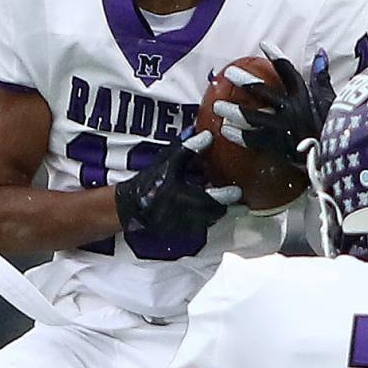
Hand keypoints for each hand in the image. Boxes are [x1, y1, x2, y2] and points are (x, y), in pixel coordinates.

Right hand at [115, 131, 240, 236]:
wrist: (130, 205)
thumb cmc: (149, 182)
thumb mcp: (168, 161)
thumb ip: (189, 149)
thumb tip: (208, 136)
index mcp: (183, 197)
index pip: (213, 199)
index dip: (227, 195)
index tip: (237, 191)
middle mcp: (185, 214)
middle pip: (215, 213)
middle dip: (226, 205)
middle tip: (234, 196)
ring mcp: (183, 225)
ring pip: (209, 220)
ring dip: (216, 211)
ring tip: (221, 200)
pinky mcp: (180, 230)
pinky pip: (199, 225)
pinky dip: (205, 216)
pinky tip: (205, 206)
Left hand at [213, 43, 335, 164]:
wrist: (333, 155)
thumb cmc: (331, 126)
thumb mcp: (330, 99)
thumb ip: (322, 77)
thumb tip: (321, 53)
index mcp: (303, 95)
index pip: (287, 71)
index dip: (275, 57)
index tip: (262, 44)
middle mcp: (291, 108)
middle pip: (263, 91)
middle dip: (244, 81)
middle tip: (228, 73)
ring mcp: (282, 127)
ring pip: (253, 117)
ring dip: (233, 111)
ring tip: (217, 106)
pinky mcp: (277, 145)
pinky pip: (254, 140)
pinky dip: (239, 136)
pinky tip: (225, 130)